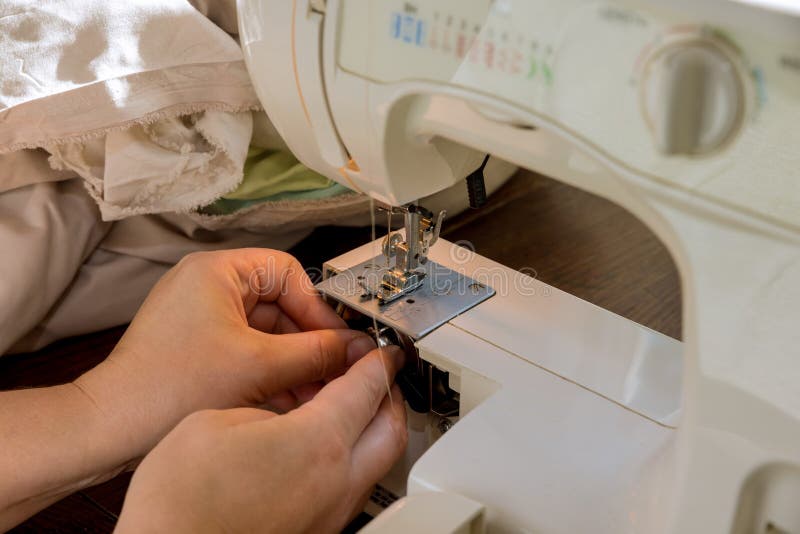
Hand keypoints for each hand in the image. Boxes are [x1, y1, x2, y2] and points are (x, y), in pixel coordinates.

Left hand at [74, 248, 377, 461]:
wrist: (112, 428)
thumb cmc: (166, 387)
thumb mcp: (259, 367)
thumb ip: (317, 354)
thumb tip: (357, 347)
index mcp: (217, 271)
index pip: (290, 274)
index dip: (319, 309)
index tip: (340, 340)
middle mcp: (208, 287)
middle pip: (281, 307)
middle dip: (308, 344)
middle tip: (333, 370)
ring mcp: (202, 319)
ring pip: (267, 335)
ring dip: (294, 364)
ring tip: (314, 393)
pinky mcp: (199, 349)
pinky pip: (249, 353)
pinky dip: (272, 374)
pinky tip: (290, 401)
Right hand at [115, 346, 407, 533]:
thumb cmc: (179, 503)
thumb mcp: (216, 422)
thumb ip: (267, 408)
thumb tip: (287, 411)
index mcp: (316, 443)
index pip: (368, 389)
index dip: (378, 361)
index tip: (383, 351)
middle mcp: (335, 482)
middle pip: (390, 429)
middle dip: (389, 396)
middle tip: (376, 377)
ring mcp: (329, 514)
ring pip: (376, 463)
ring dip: (369, 430)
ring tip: (343, 409)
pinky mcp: (316, 532)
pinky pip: (350, 487)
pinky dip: (347, 460)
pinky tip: (316, 449)